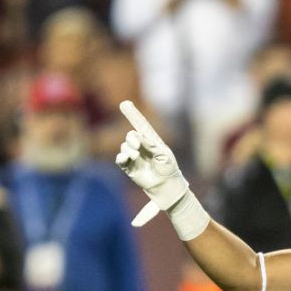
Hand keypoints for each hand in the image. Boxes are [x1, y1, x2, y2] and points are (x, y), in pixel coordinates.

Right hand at [116, 100, 189, 226]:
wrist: (167, 187)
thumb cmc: (169, 170)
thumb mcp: (164, 155)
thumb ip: (151, 145)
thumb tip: (138, 136)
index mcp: (152, 141)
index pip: (141, 126)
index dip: (133, 115)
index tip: (124, 104)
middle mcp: (142, 147)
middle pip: (131, 136)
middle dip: (132, 138)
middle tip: (137, 146)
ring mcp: (135, 157)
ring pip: (125, 147)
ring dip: (128, 149)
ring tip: (135, 156)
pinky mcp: (129, 168)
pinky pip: (121, 159)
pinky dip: (121, 157)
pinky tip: (125, 158)